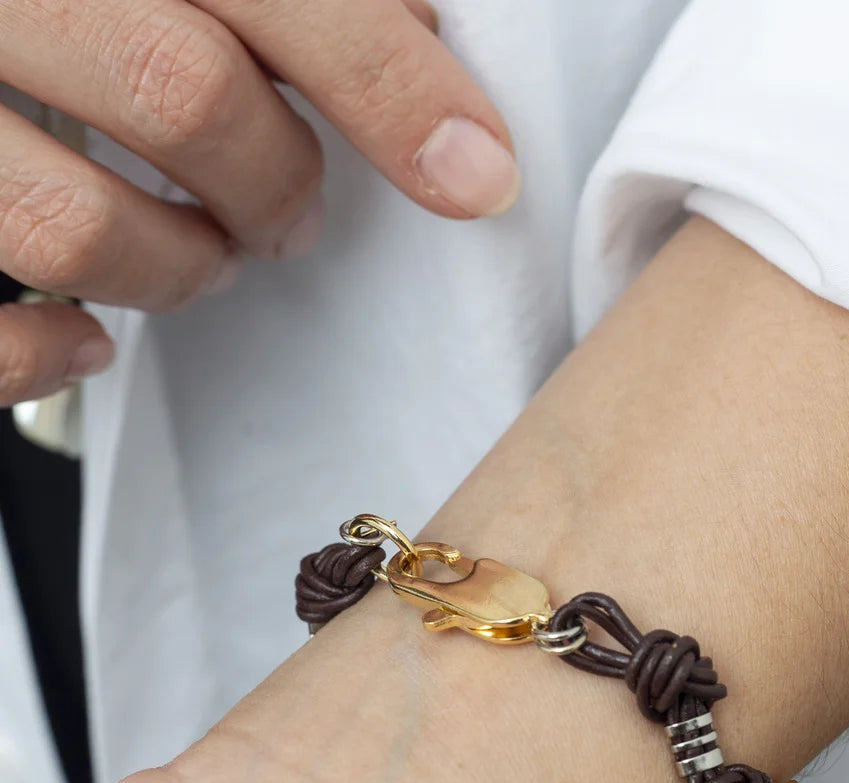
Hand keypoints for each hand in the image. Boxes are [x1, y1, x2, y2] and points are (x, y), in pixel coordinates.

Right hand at [0, 0, 518, 406]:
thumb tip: (420, 20)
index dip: (388, 81)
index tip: (478, 172)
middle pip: (184, 93)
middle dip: (276, 180)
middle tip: (290, 211)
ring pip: (78, 226)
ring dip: (178, 267)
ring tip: (199, 255)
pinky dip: (46, 356)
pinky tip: (85, 343)